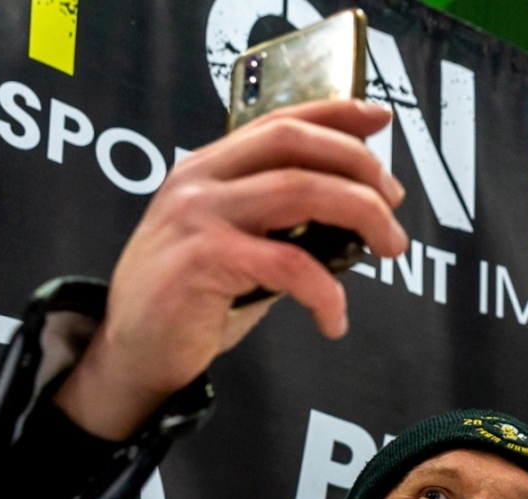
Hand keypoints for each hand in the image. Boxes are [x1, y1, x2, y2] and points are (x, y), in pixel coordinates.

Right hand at [55, 98, 408, 440]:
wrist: (133, 355)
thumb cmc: (188, 305)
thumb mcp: (238, 250)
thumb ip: (282, 226)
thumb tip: (351, 218)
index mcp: (208, 168)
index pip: (279, 122)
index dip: (335, 113)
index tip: (381, 119)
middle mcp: (199, 180)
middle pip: (294, 143)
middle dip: (359, 166)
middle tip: (394, 204)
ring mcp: (197, 216)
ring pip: (300, 191)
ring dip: (361, 215)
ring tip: (388, 248)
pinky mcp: (202, 260)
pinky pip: (289, 264)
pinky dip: (326, 292)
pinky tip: (334, 320)